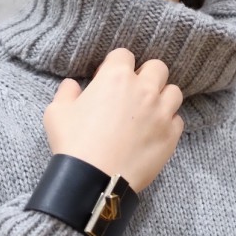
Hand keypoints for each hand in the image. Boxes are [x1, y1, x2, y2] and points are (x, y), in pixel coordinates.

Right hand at [42, 47, 183, 192]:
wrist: (95, 180)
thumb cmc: (74, 145)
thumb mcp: (57, 113)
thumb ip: (67, 93)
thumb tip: (72, 85)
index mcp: (116, 77)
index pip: (124, 55)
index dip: (115, 66)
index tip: (108, 80)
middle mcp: (144, 90)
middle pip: (157, 68)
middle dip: (145, 76)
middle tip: (133, 93)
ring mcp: (161, 113)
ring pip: (173, 92)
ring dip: (162, 97)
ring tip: (148, 111)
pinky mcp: (170, 136)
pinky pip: (178, 121)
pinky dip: (168, 123)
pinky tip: (154, 132)